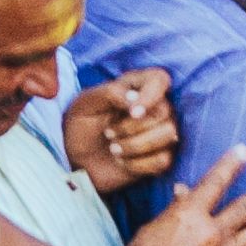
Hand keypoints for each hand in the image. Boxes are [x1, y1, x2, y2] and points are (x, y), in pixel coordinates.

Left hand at [62, 71, 179, 188]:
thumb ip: (110, 93)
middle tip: (108, 133)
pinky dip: (139, 164)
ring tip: (114, 149)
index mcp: (138, 86)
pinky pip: (163, 160)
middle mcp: (155, 106)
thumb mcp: (85, 103)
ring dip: (136, 146)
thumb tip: (134, 99)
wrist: (77, 160)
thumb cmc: (81, 125)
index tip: (132, 113)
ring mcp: (160, 132)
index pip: (160, 80)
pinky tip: (123, 162)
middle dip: (132, 128)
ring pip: (169, 135)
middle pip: (164, 112)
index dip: (151, 96)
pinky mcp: (160, 156)